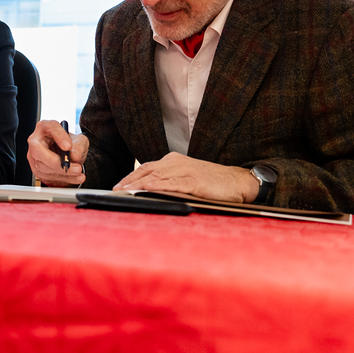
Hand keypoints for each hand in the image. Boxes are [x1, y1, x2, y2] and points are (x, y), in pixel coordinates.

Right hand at [26, 120, 88, 186]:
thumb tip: (74, 156)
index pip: (49, 127)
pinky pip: (47, 177)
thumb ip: (79, 146)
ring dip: (63, 173)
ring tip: (78, 173)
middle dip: (57, 162)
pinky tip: (74, 177)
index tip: (69, 146)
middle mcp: (36, 141)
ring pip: (43, 167)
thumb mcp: (79, 141)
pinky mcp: (37, 170)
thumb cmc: (70, 144)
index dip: (59, 137)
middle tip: (75, 167)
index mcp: (45, 127)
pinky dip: (63, 179)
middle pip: (38, 150)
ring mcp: (34, 156)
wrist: (69, 154)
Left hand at [113, 152, 259, 202]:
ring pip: (157, 177)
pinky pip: (173, 184)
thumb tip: (149, 191)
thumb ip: (170, 181)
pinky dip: (158, 186)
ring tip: (124, 191)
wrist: (238, 181)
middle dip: (129, 181)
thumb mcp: (187, 177)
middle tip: (115, 190)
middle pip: (147, 170)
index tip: (117, 186)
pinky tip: (146, 189)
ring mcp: (186, 171)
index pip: (147, 167)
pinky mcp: (195, 182)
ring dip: (138, 184)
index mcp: (174, 160)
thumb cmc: (213, 182)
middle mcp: (177, 163)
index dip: (130, 176)